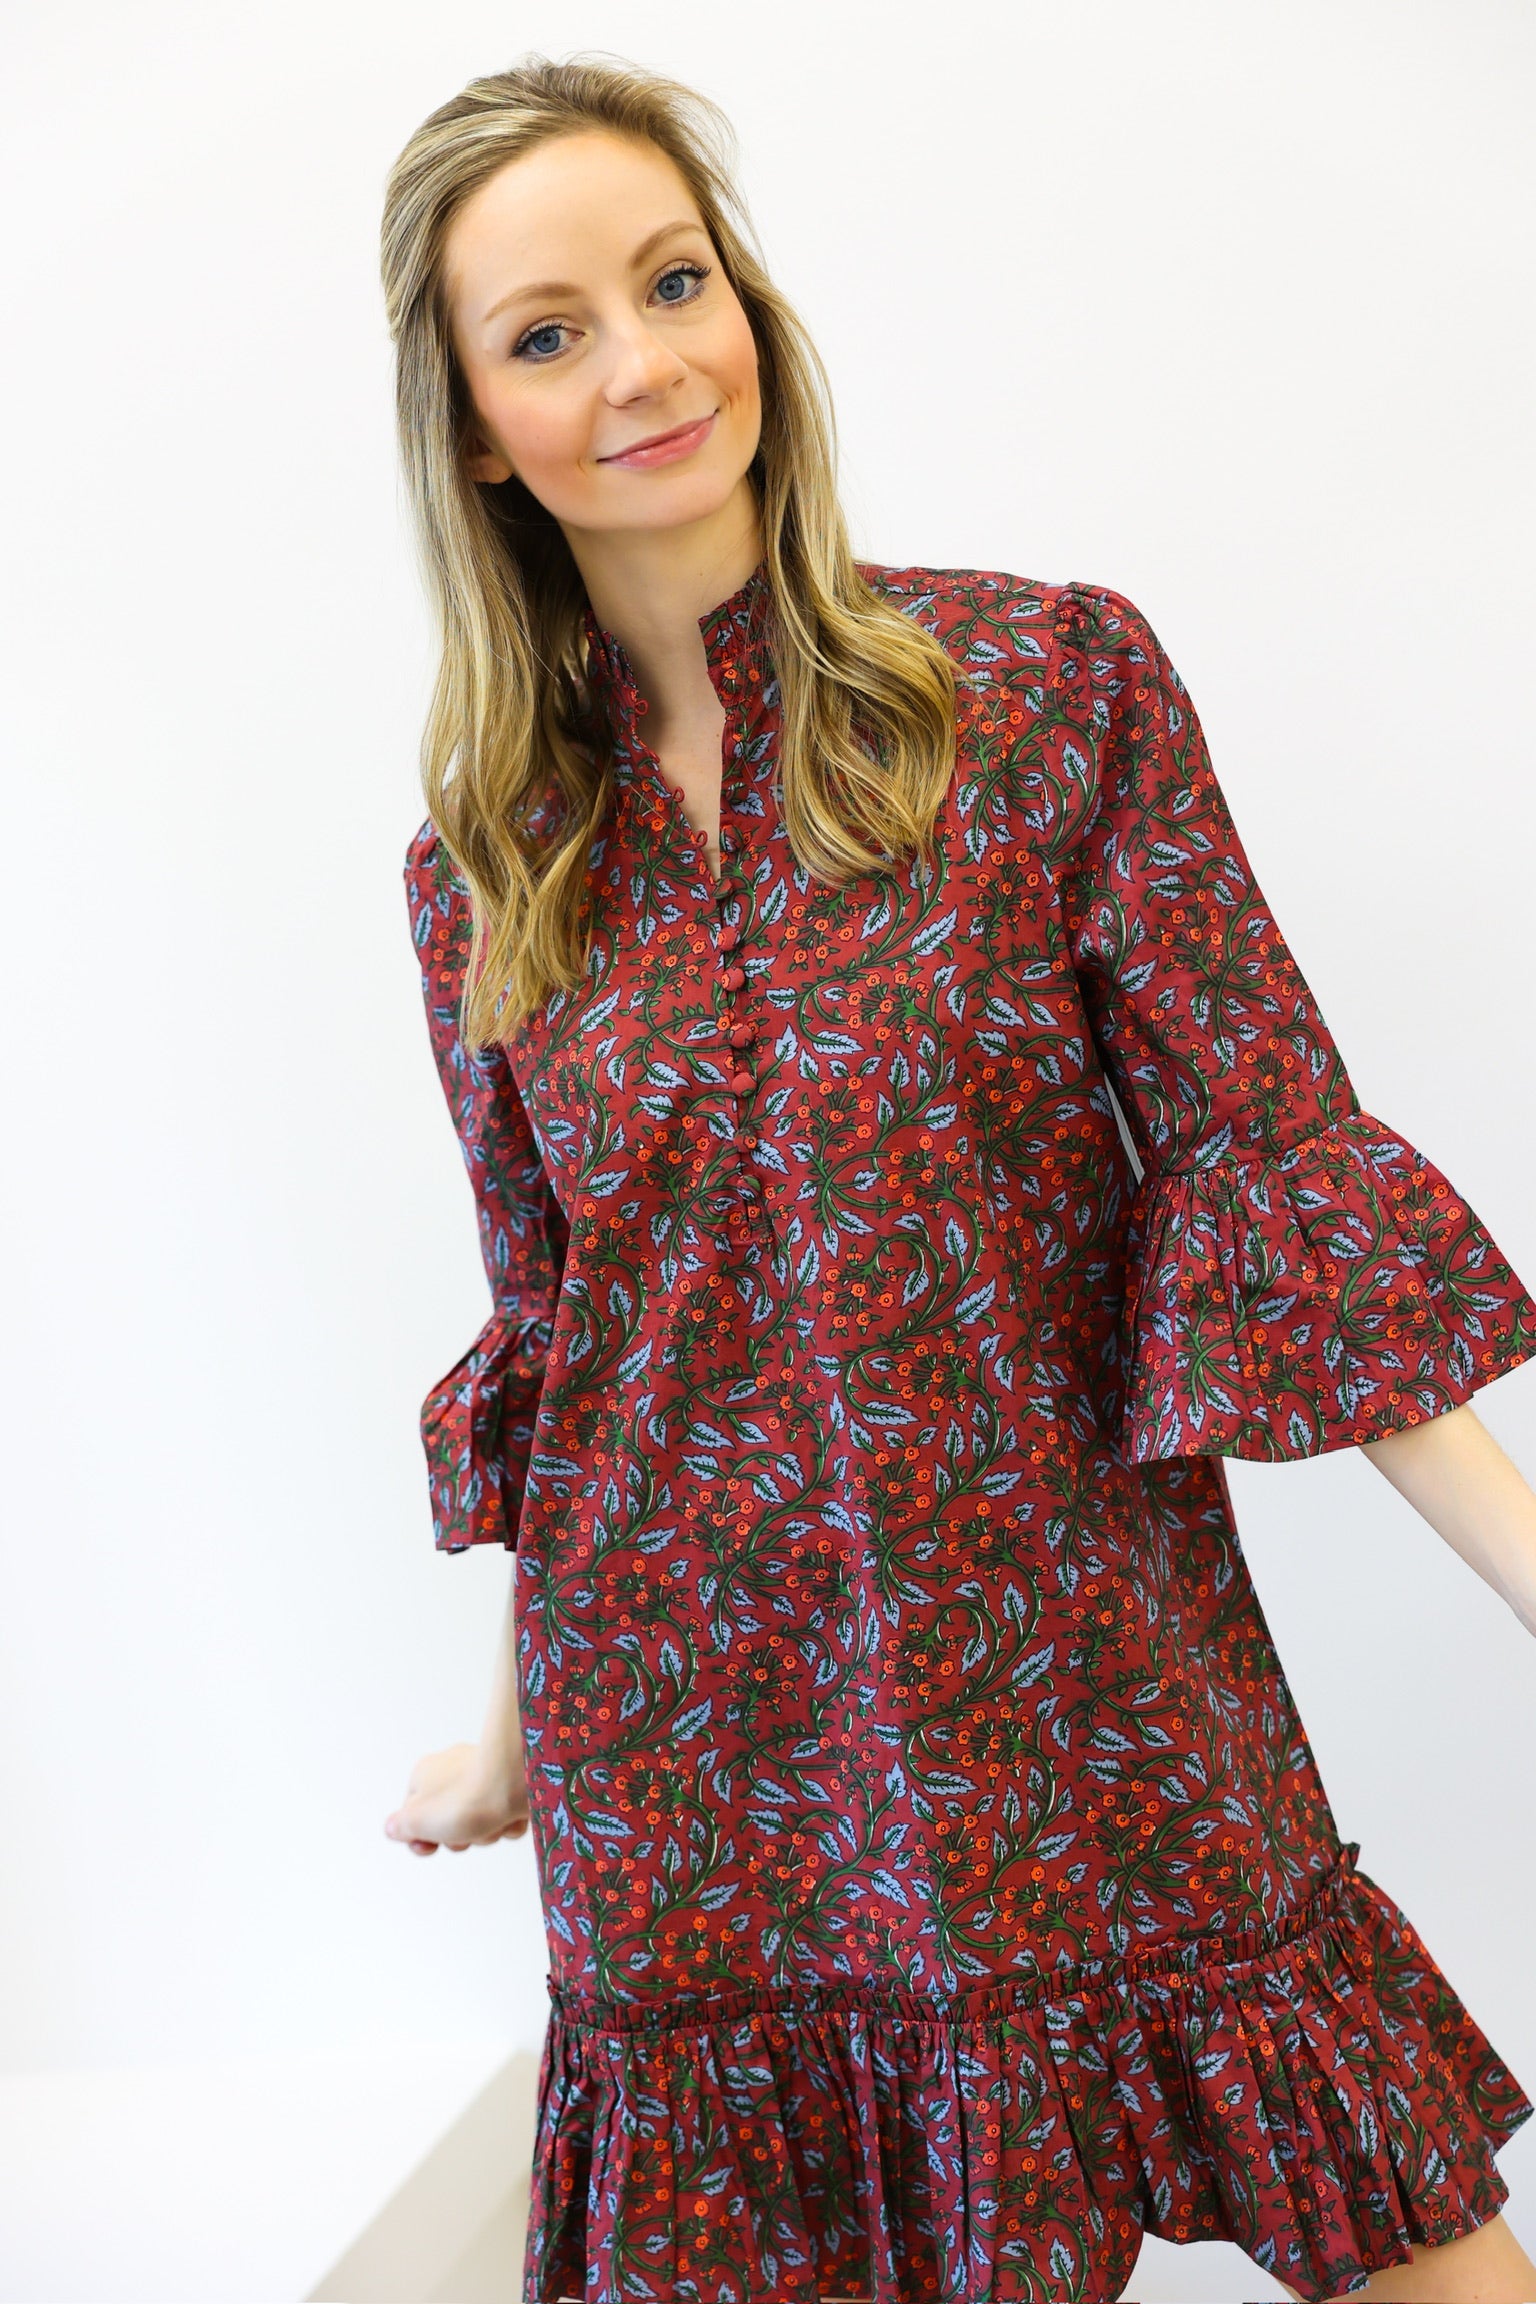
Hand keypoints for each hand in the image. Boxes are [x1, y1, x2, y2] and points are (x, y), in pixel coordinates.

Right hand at [383, 1740, 528, 1857]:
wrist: (516, 1783)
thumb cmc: (464, 1800)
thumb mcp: (415, 1820)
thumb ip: (399, 1827)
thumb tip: (394, 1828)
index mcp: (425, 1773)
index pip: (414, 1815)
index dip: (419, 1837)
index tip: (430, 1846)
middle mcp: (454, 1768)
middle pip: (450, 1821)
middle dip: (459, 1837)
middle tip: (464, 1833)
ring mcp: (485, 1774)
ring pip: (479, 1821)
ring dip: (485, 1833)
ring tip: (490, 1822)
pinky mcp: (513, 1783)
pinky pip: (505, 1815)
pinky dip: (507, 1822)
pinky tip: (510, 1817)